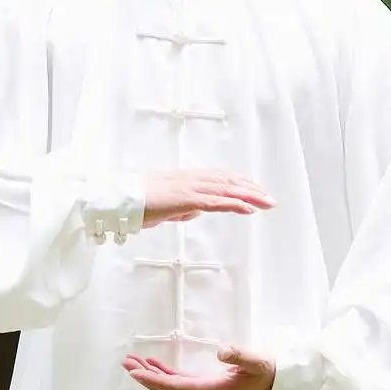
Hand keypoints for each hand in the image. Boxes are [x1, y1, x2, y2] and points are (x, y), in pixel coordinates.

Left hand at [123, 345, 275, 389]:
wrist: (274, 388)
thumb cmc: (265, 374)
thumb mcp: (256, 363)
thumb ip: (240, 356)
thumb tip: (222, 350)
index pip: (175, 386)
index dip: (154, 380)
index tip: (136, 372)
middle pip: (166, 389)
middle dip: (145, 377)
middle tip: (126, 363)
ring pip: (170, 387)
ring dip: (151, 375)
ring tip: (133, 362)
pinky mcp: (204, 388)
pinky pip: (178, 383)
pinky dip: (163, 374)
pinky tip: (153, 365)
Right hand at [142, 170, 273, 226]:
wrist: (121, 199)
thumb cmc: (138, 203)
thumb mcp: (167, 207)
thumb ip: (183, 208)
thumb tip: (196, 211)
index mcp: (187, 178)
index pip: (221, 177)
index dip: (240, 182)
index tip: (255, 189)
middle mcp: (192, 178)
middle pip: (229, 181)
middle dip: (251, 189)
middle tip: (269, 198)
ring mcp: (190, 187)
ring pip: (227, 189)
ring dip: (250, 196)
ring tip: (267, 203)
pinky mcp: (186, 198)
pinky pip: (216, 201)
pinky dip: (235, 204)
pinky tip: (248, 209)